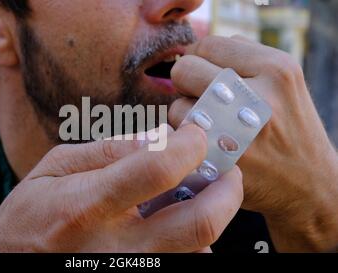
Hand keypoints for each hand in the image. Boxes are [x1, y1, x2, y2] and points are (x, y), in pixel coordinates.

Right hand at [0, 125, 242, 251]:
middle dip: (228, 190)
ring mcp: (131, 269)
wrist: (14, 260)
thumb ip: (109, 151)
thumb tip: (160, 137)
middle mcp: (116, 246)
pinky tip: (176, 218)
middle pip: (199, 223)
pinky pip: (183, 260)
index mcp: (88, 205)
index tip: (196, 134)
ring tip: (201, 191)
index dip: (189, 145)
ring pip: (199, 248)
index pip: (157, 170)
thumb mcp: (56, 166)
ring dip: (213, 213)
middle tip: (227, 170)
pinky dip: (193, 237)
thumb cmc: (31, 213)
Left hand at [169, 35, 337, 251]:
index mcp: (277, 68)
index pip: (208, 44)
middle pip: (185, 69)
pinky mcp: (221, 159)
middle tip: (203, 99)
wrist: (309, 184)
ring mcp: (237, 130)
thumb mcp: (282, 83)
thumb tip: (195, 50)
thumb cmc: (287, 128)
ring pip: (177, 105)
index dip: (199, 58)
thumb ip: (242, 59)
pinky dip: (185, 141)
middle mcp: (259, 95)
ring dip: (186, 115)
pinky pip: (179, 137)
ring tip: (212, 126)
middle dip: (186, 83)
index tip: (203, 74)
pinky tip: (208, 145)